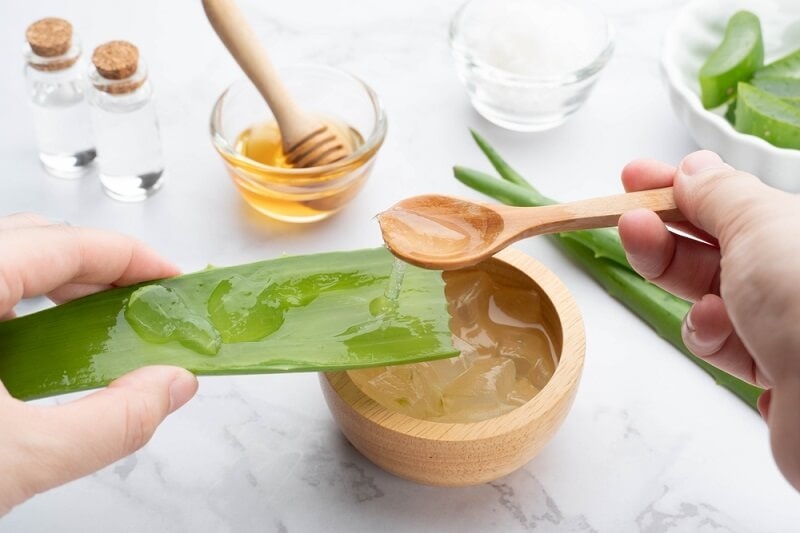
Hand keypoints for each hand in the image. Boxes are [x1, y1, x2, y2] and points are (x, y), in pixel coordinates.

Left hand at [0, 214, 197, 514]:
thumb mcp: (15, 461)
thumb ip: (114, 422)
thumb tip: (171, 387)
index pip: (64, 242)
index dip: (131, 257)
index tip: (170, 280)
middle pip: (34, 242)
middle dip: (99, 270)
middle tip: (141, 308)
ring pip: (3, 266)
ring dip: (60, 289)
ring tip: (98, 328)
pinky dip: (21, 311)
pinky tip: (39, 350)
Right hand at [618, 151, 799, 491]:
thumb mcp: (758, 222)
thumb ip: (718, 193)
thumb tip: (693, 171)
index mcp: (793, 230)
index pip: (728, 199)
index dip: (678, 187)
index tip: (635, 179)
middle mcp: (787, 273)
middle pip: (710, 245)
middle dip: (664, 234)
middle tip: (629, 221)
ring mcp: (779, 320)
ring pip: (705, 294)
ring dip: (684, 288)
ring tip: (687, 292)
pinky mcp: (768, 366)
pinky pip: (717, 342)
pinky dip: (708, 335)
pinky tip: (718, 328)